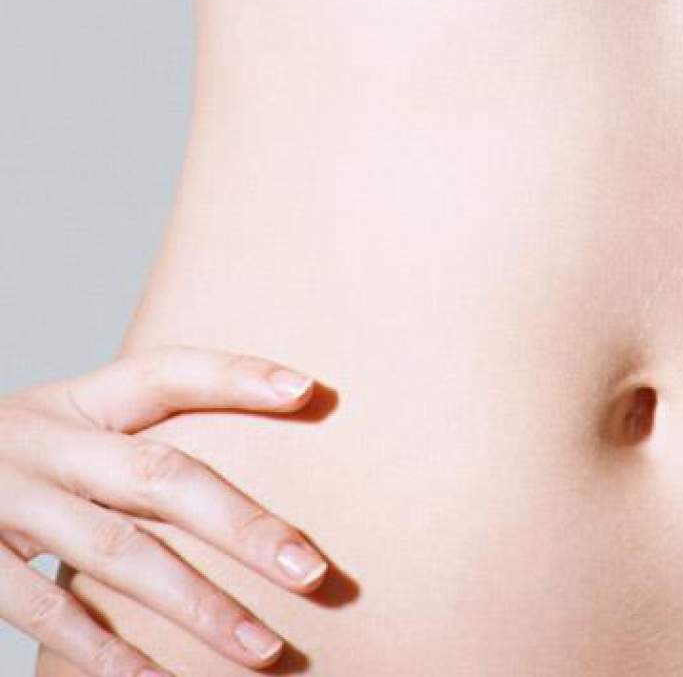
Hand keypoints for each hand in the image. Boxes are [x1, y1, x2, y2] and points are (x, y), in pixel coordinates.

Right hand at [0, 346, 329, 676]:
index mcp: (79, 401)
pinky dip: (106, 652)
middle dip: (243, 526)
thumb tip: (262, 490)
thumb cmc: (18, 463)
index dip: (235, 376)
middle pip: (160, 476)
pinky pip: (46, 610)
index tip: (307, 389)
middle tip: (312, 572)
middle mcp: (45, 441)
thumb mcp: (67, 430)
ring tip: (262, 649)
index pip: (167, 373)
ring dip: (198, 605)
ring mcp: (6, 500)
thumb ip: (140, 446)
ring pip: (117, 552)